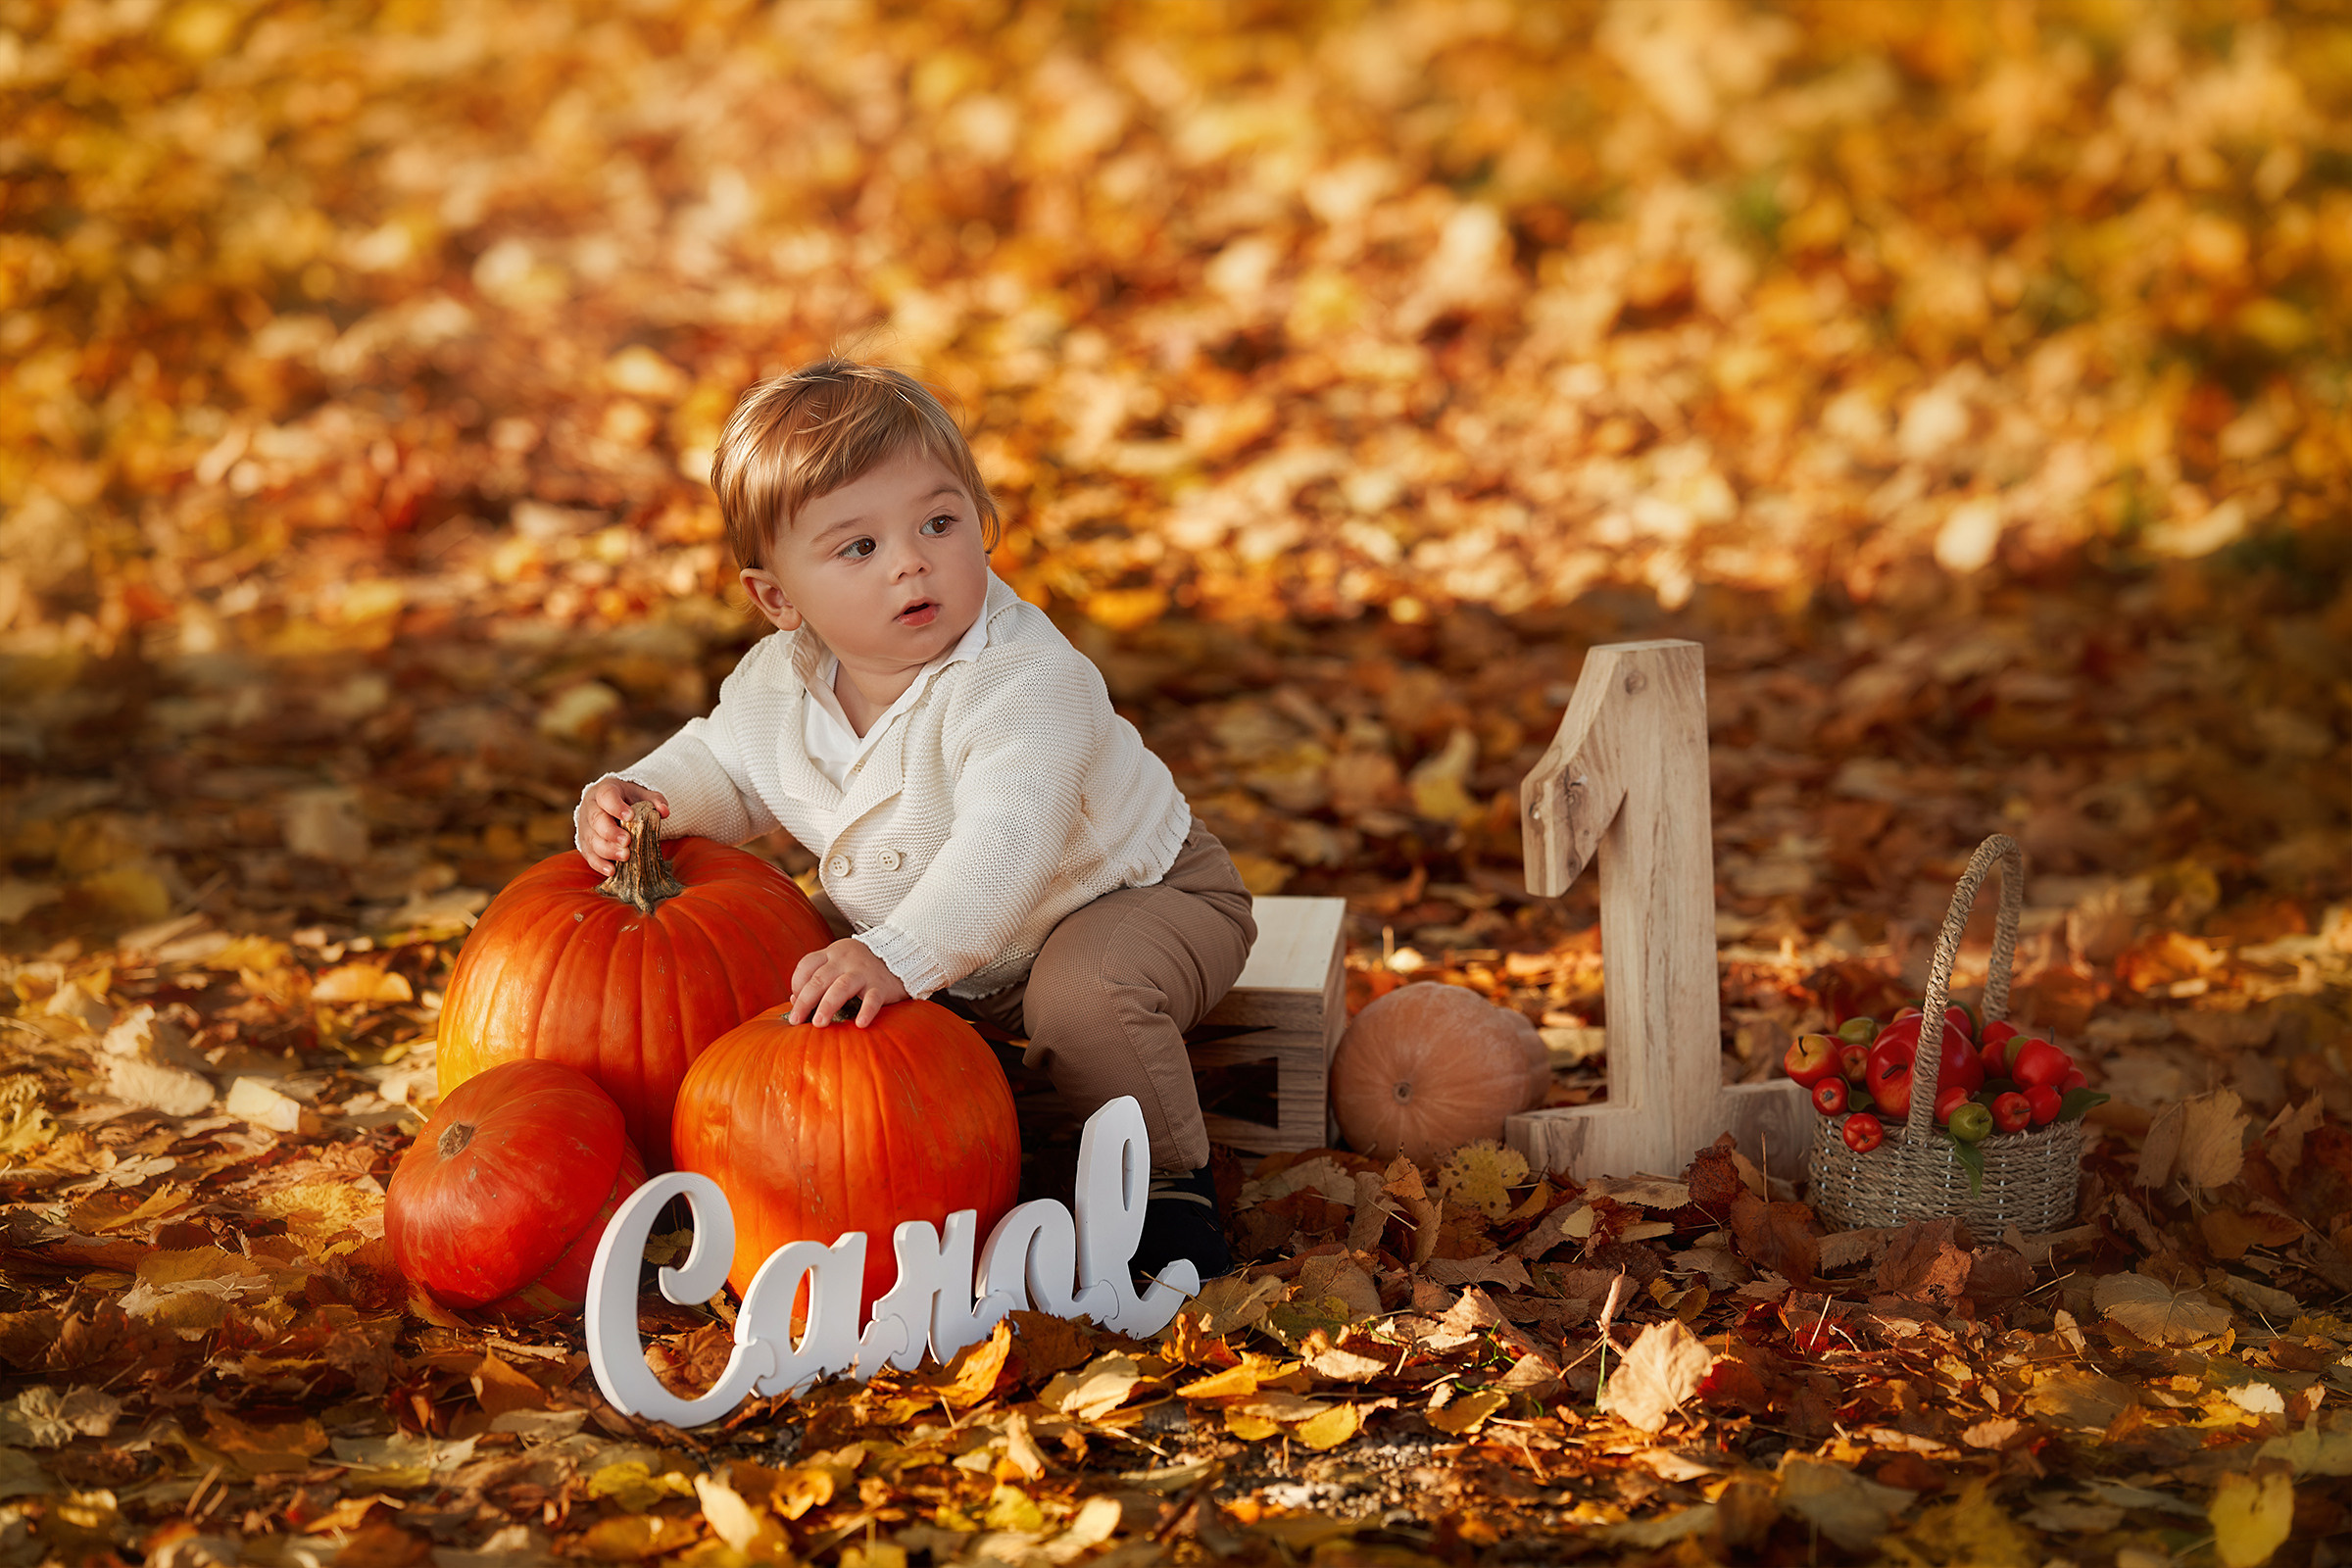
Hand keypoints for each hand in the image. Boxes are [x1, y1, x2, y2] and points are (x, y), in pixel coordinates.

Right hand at [576, 780, 669, 875]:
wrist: (607, 806)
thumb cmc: (627, 800)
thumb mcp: (641, 795)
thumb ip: (654, 800)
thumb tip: (664, 811)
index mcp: (603, 791)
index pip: (607, 796)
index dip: (616, 807)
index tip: (630, 816)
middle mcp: (590, 808)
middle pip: (596, 820)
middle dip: (611, 832)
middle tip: (627, 841)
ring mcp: (585, 827)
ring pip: (592, 839)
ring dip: (608, 850)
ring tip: (625, 856)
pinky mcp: (585, 843)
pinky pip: (589, 855)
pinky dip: (599, 864)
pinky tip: (612, 870)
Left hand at [788, 938, 907, 1027]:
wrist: (901, 954)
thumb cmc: (862, 965)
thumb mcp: (838, 963)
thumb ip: (818, 976)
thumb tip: (795, 998)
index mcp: (832, 953)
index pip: (806, 965)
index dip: (796, 984)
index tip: (794, 1002)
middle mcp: (845, 960)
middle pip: (819, 979)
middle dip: (805, 1001)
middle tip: (796, 1020)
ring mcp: (863, 972)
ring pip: (841, 987)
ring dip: (827, 1005)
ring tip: (819, 1023)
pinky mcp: (881, 984)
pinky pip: (872, 998)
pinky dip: (866, 1011)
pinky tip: (860, 1024)